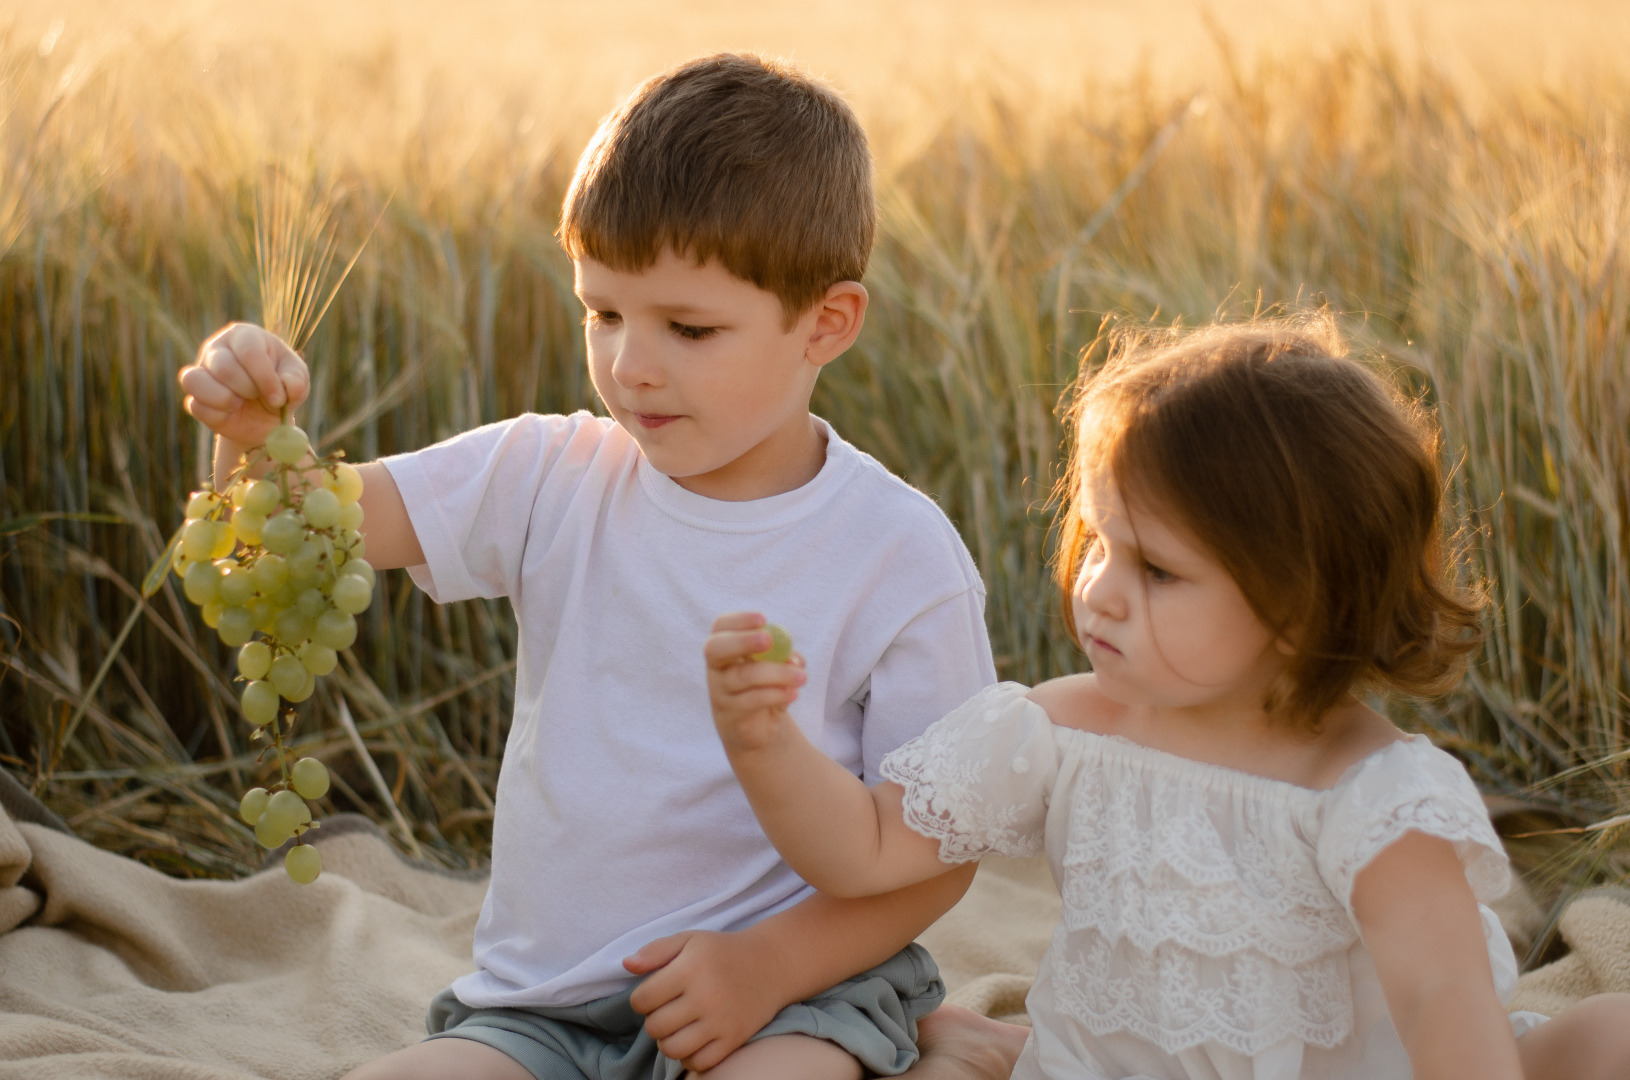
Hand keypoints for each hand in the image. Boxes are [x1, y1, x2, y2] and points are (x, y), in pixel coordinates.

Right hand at [179, 323, 309, 447]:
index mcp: (245, 336)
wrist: (268, 417)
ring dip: (225, 399)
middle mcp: (217, 348)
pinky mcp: (194, 396)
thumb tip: (287, 385)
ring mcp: (201, 371)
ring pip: (194, 380)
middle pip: (224, 367)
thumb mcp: (297, 381)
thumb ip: (296, 381)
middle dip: (248, 389)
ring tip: (240, 404)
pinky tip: (231, 413)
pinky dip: (217, 415)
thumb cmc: (282, 388)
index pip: (249, 351)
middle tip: (260, 398)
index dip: (265, 378)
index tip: (279, 398)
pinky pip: (195, 405)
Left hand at [625, 929, 785, 1071]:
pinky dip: (689, 1056)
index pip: (642, 1000)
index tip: (654, 993)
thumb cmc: (722, 951)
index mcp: (690, 969)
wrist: (771, 964)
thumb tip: (626, 965)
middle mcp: (705, 997)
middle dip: (655, 1019)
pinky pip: (698, 1063)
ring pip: (672, 1049)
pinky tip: (693, 1039)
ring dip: (668, 1040)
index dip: (641, 999)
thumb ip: (655, 951)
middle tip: (668, 1008)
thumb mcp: (689, 940)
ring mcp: (721, 1022)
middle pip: (655, 1026)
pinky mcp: (734, 1039)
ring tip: (677, 1026)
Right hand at [705, 612, 806, 755]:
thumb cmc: (767, 686)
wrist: (757, 727)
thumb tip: (792, 659)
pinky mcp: (730, 713)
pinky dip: (776, 694)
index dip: (739, 620)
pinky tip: (794, 694)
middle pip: (716, 649)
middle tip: (768, 639)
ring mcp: (719, 691)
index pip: (721, 626)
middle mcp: (717, 667)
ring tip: (802, 677)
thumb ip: (786, 658)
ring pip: (743, 676)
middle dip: (742, 641)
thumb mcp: (779, 667)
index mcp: (726, 647)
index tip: (763, 619)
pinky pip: (752, 700)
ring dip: (776, 673)